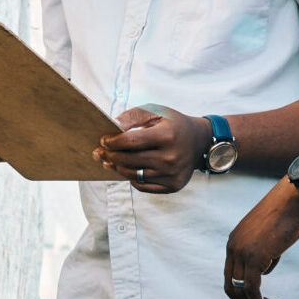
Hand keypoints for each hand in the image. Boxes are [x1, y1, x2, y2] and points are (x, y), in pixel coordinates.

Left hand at [94, 106, 209, 192]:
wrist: (200, 141)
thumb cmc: (174, 124)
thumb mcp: (157, 112)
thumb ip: (133, 116)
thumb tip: (112, 126)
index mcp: (167, 136)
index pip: (131, 141)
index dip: (113, 142)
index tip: (103, 140)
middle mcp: (171, 157)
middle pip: (130, 160)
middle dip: (110, 156)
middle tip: (98, 153)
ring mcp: (172, 174)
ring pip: (134, 175)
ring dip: (118, 168)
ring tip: (108, 162)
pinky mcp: (173, 186)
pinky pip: (144, 186)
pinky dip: (132, 178)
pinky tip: (126, 170)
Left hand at [224, 180, 298, 298]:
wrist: (294, 198)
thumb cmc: (288, 214)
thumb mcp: (270, 236)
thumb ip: (264, 254)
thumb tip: (264, 270)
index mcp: (234, 241)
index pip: (231, 274)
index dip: (243, 292)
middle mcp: (232, 247)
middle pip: (230, 285)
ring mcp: (241, 252)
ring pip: (240, 290)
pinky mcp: (254, 257)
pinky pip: (251, 288)